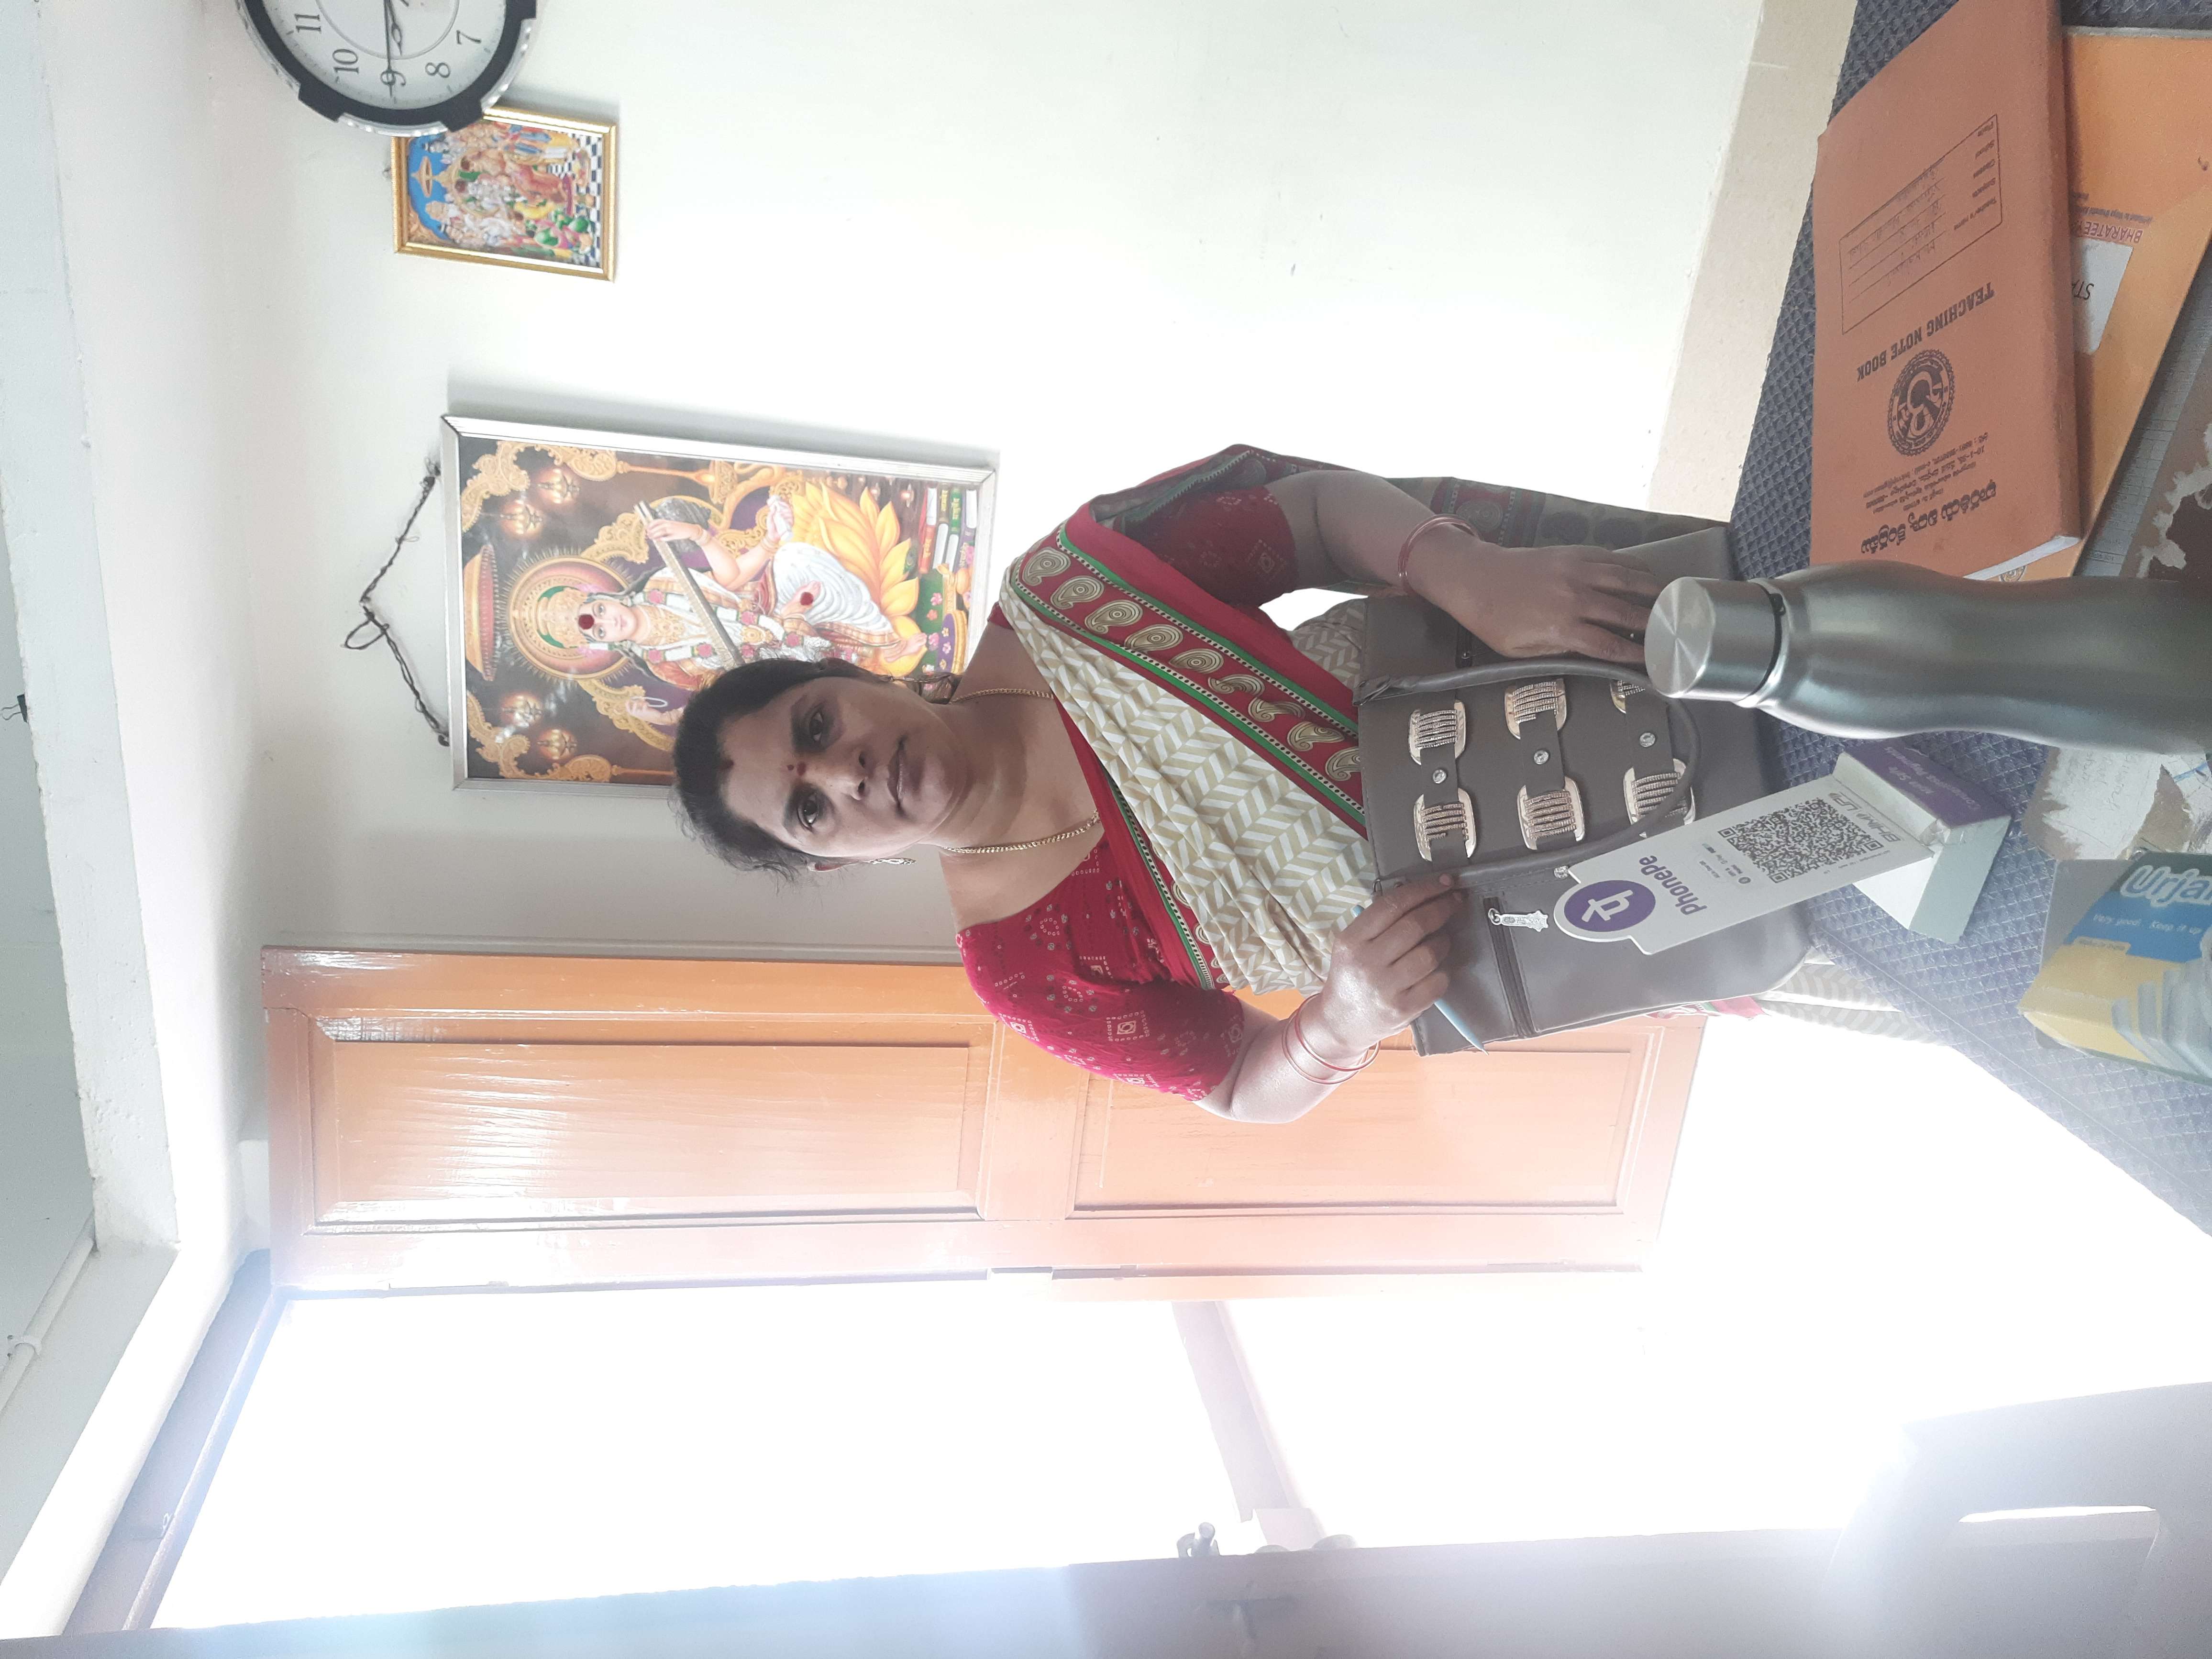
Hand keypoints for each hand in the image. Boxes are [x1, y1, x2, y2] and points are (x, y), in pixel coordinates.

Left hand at [642, 515, 704, 548]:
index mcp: (667, 521)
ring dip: (655, 535)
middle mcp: (669, 524)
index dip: (650, 524)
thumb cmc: (679, 527)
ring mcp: (672, 530)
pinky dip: (663, 538)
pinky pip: (668, 537)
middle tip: (648, 535)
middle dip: (652, 531)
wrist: (690, 529)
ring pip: (662, 531)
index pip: (656, 521)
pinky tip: (659, 540)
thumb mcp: (670, 524)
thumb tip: (655, 532)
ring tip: (651, 538)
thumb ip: (663, 527)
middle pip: (658, 527)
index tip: (646, 528)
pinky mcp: (676, 535)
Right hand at [1307, 875, 1463, 1056]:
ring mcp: (1385, 988)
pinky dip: (1443, 971)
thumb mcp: (1352, 945)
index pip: (1393, 904)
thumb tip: (1423, 894)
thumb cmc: (1352, 976)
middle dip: (1442, 908)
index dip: (1424, 889)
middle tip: (1455, 901)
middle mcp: (1366, 963)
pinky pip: (1437, 982)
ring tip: (1441, 941)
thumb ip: (1379, 922)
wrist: (1340, 1022)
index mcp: (1351, 940)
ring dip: (1443, 942)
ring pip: (1430, 954)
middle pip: (1415, 925)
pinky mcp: (1403, 1009)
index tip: (1445, 882)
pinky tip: (1436, 969)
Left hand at [1407, 534, 1662, 666]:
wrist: (1475, 577)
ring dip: (1653, 590)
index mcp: (1561, 627)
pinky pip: (1613, 559)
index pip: (1609, 645)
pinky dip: (1634, 567)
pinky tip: (1646, 574)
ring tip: (1672, 601)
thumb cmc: (1494, 619)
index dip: (1636, 655)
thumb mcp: (1522, 651)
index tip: (1655, 662)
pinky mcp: (1574, 553)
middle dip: (1654, 624)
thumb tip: (1595, 655)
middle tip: (1676, 632)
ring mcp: (1576, 571)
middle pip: (1626, 613)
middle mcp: (1574, 597)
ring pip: (1627, 579)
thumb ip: (1561, 652)